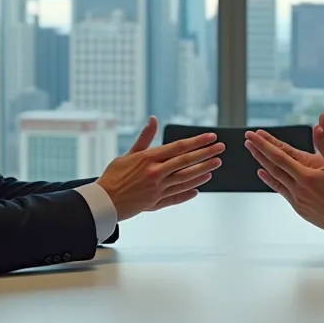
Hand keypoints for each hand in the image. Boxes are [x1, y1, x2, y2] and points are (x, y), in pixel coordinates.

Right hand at [97, 116, 223, 221]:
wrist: (103, 201)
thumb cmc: (114, 175)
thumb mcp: (128, 154)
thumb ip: (145, 137)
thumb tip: (153, 119)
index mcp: (148, 158)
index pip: (179, 147)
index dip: (197, 141)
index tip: (211, 137)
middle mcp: (155, 173)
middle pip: (186, 162)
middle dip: (206, 154)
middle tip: (221, 149)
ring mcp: (157, 189)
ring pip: (185, 179)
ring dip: (202, 171)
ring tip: (215, 165)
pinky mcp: (156, 203)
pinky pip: (177, 197)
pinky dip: (188, 192)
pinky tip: (199, 188)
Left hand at [245, 113, 323, 236]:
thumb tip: (317, 125)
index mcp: (306, 175)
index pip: (280, 155)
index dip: (265, 144)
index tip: (253, 134)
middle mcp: (297, 187)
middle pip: (272, 165)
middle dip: (258, 150)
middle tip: (247, 139)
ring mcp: (296, 198)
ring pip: (274, 177)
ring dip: (262, 162)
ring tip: (252, 150)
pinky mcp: (297, 206)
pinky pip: (279, 189)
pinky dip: (270, 180)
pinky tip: (262, 172)